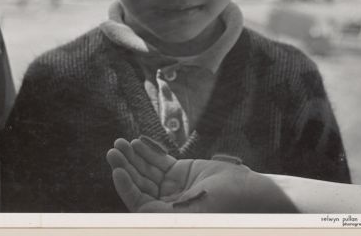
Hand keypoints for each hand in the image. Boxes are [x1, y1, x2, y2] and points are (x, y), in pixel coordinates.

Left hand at [106, 137, 296, 212]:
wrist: (246, 189)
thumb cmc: (223, 204)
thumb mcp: (192, 211)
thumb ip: (164, 212)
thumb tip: (139, 210)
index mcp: (166, 217)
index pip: (138, 202)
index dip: (126, 186)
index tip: (118, 170)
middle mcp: (165, 203)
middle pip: (139, 183)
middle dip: (126, 166)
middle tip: (114, 150)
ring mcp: (172, 187)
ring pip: (147, 170)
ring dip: (133, 157)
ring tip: (120, 143)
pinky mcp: (179, 171)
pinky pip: (159, 161)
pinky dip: (148, 152)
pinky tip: (137, 143)